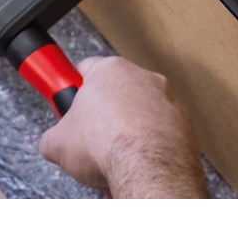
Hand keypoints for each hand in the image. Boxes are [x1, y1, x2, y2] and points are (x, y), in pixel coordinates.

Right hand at [39, 56, 206, 197]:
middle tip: (91, 137)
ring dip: (129, 130)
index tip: (69, 99)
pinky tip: (138, 163)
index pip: (86, 68)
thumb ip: (53, 137)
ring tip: (116, 156)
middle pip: (116, 91)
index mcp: (111, 71)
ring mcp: (168, 100)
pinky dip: (151, 145)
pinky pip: (162, 131)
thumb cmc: (108, 146)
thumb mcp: (58, 143)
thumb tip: (53, 144)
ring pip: (141, 112)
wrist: (148, 170)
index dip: (74, 87)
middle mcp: (143, 78)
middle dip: (103, 114)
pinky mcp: (184, 124)